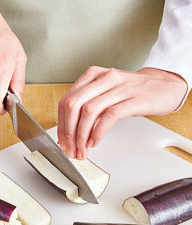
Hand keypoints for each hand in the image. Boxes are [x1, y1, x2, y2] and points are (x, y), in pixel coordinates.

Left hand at [58, 66, 186, 158]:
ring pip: (89, 111)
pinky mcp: (134, 99)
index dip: (61, 124)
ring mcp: (120, 87)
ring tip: (82, 149)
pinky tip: (95, 141)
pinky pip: (109, 116)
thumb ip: (87, 105)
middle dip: (68, 131)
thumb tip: (69, 131)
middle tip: (70, 148)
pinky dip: (98, 132)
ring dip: (81, 135)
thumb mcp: (105, 92)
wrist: (164, 86)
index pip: (66, 100)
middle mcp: (104, 78)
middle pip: (73, 105)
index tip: (62, 141)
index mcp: (92, 75)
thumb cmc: (132, 92)